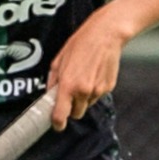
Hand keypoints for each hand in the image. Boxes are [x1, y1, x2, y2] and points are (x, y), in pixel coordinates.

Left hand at [45, 9, 127, 129]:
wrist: (106, 35)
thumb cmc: (81, 44)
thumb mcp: (58, 60)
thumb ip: (53, 81)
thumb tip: (50, 94)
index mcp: (68, 85)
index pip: (61, 115)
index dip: (58, 123)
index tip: (57, 124)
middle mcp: (83, 91)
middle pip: (76, 114)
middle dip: (72, 107)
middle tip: (71, 93)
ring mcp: (98, 91)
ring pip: (87, 105)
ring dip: (84, 98)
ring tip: (84, 77)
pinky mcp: (108, 88)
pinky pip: (97, 96)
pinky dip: (94, 90)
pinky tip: (94, 74)